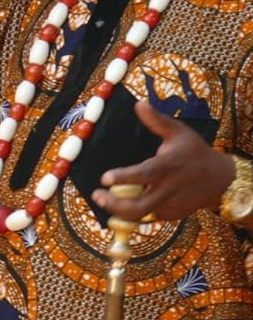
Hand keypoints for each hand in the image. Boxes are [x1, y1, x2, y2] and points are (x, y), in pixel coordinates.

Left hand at [92, 100, 233, 221]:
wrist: (221, 179)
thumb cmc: (194, 151)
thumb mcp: (179, 131)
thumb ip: (156, 120)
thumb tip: (139, 103)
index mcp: (168, 166)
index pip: (145, 174)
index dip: (124, 178)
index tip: (105, 178)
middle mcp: (168, 189)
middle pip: (140, 205)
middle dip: (116, 205)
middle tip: (97, 195)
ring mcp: (170, 205)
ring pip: (142, 215)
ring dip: (120, 212)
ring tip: (103, 200)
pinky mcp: (172, 215)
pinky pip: (149, 216)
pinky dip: (132, 213)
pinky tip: (118, 205)